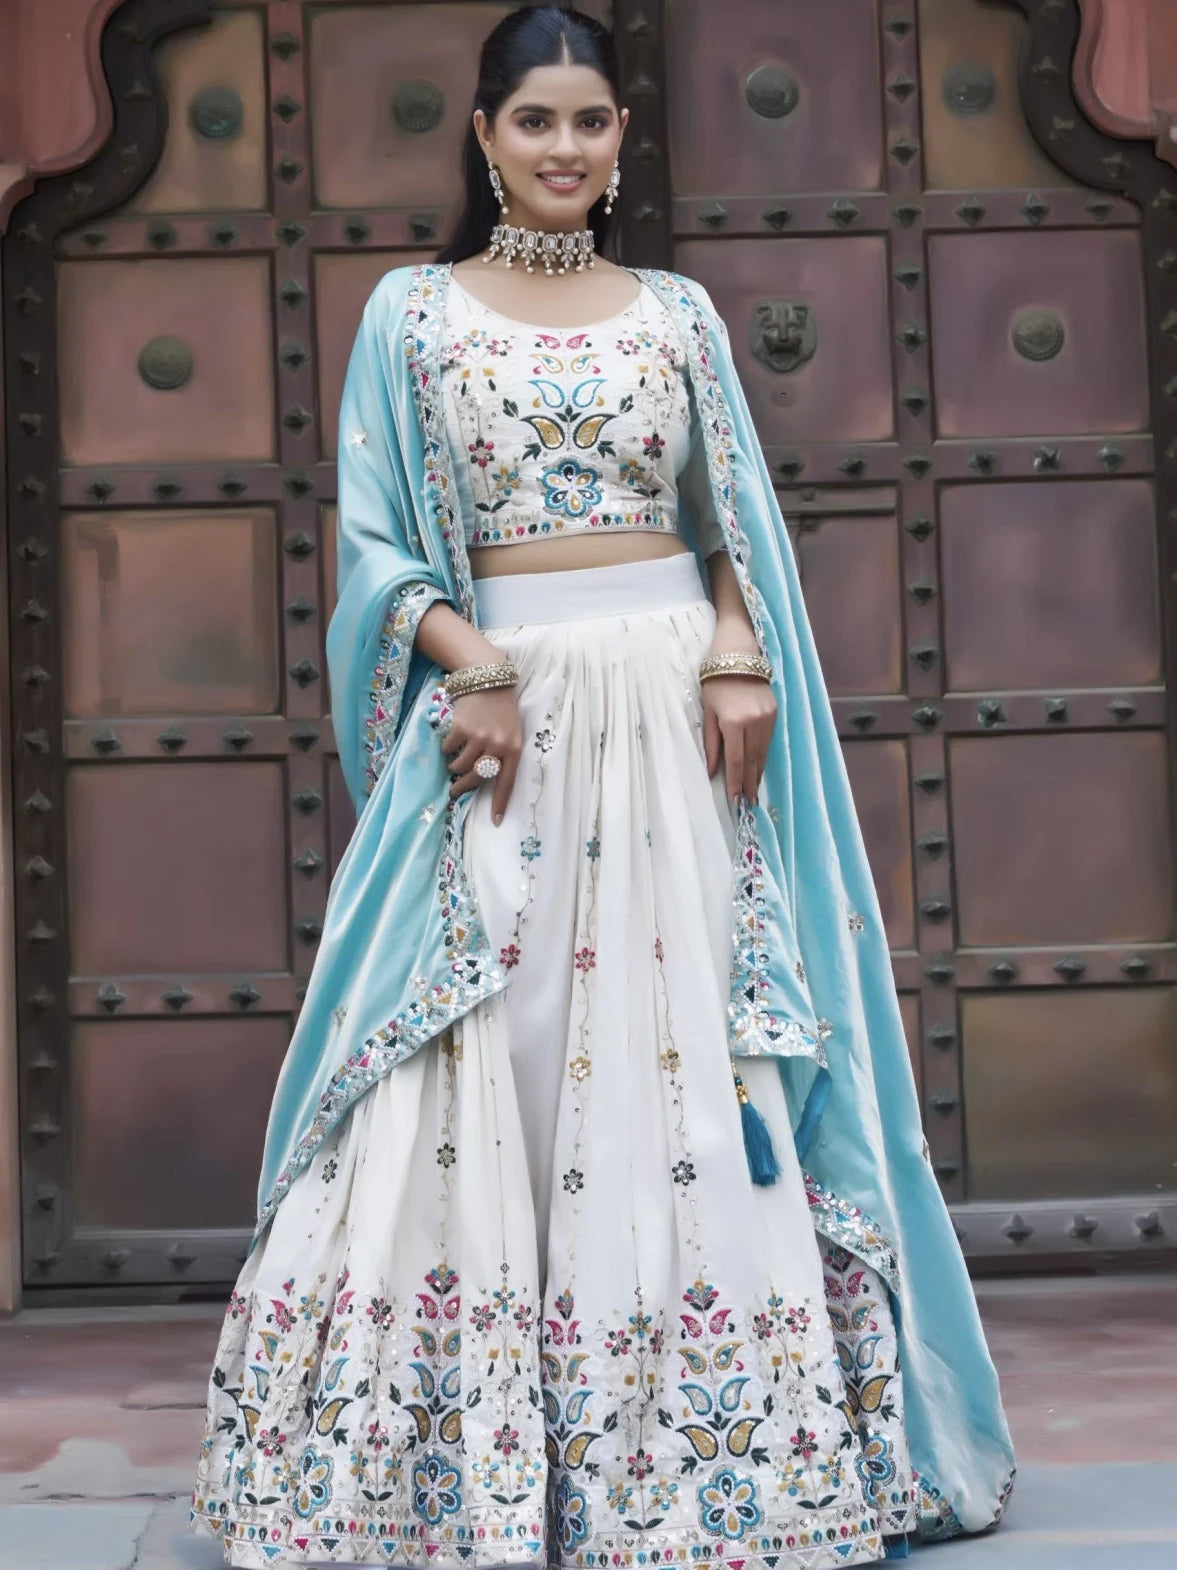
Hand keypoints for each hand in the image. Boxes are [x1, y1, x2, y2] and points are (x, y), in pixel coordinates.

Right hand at [440, 685, 522, 822]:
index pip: (507, 782)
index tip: (495, 821)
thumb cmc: (500, 709)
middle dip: (464, 787)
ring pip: (460, 766)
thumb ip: (502, 753)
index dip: (500, 802)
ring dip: (454, 767)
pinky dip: (447, 748)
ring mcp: (479, 737)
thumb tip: (483, 778)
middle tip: (455, 790)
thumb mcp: (511, 731)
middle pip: (478, 777)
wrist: (487, 678)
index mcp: (514, 748)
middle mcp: (498, 745)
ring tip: (454, 761)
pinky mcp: (461, 729)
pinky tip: (451, 740)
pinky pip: (449, 749)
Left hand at [702, 665, 777, 806]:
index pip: (735, 760)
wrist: (738, 654)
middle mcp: (754, 721)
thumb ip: (711, 743)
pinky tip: (759, 767)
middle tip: (748, 802)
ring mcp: (767, 717)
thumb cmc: (715, 682)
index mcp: (733, 721)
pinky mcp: (774, 712)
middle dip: (749, 782)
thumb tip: (713, 771)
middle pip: (752, 760)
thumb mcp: (708, 712)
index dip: (735, 782)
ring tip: (753, 790)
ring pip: (763, 752)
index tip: (734, 799)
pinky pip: (768, 740)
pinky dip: (763, 756)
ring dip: (757, 772)